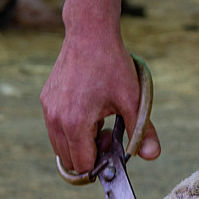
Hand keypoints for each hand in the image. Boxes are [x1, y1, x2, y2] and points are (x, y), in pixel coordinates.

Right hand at [41, 29, 160, 172]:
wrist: (89, 33)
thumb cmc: (112, 65)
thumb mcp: (133, 100)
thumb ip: (142, 131)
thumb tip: (152, 155)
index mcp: (75, 123)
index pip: (82, 165)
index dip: (101, 163)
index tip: (114, 145)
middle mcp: (55, 119)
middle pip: (70, 161)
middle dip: (90, 155)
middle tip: (109, 133)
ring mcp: (48, 110)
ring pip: (61, 147)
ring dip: (80, 144)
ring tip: (99, 123)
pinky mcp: (46, 101)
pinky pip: (56, 130)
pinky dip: (72, 131)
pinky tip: (89, 111)